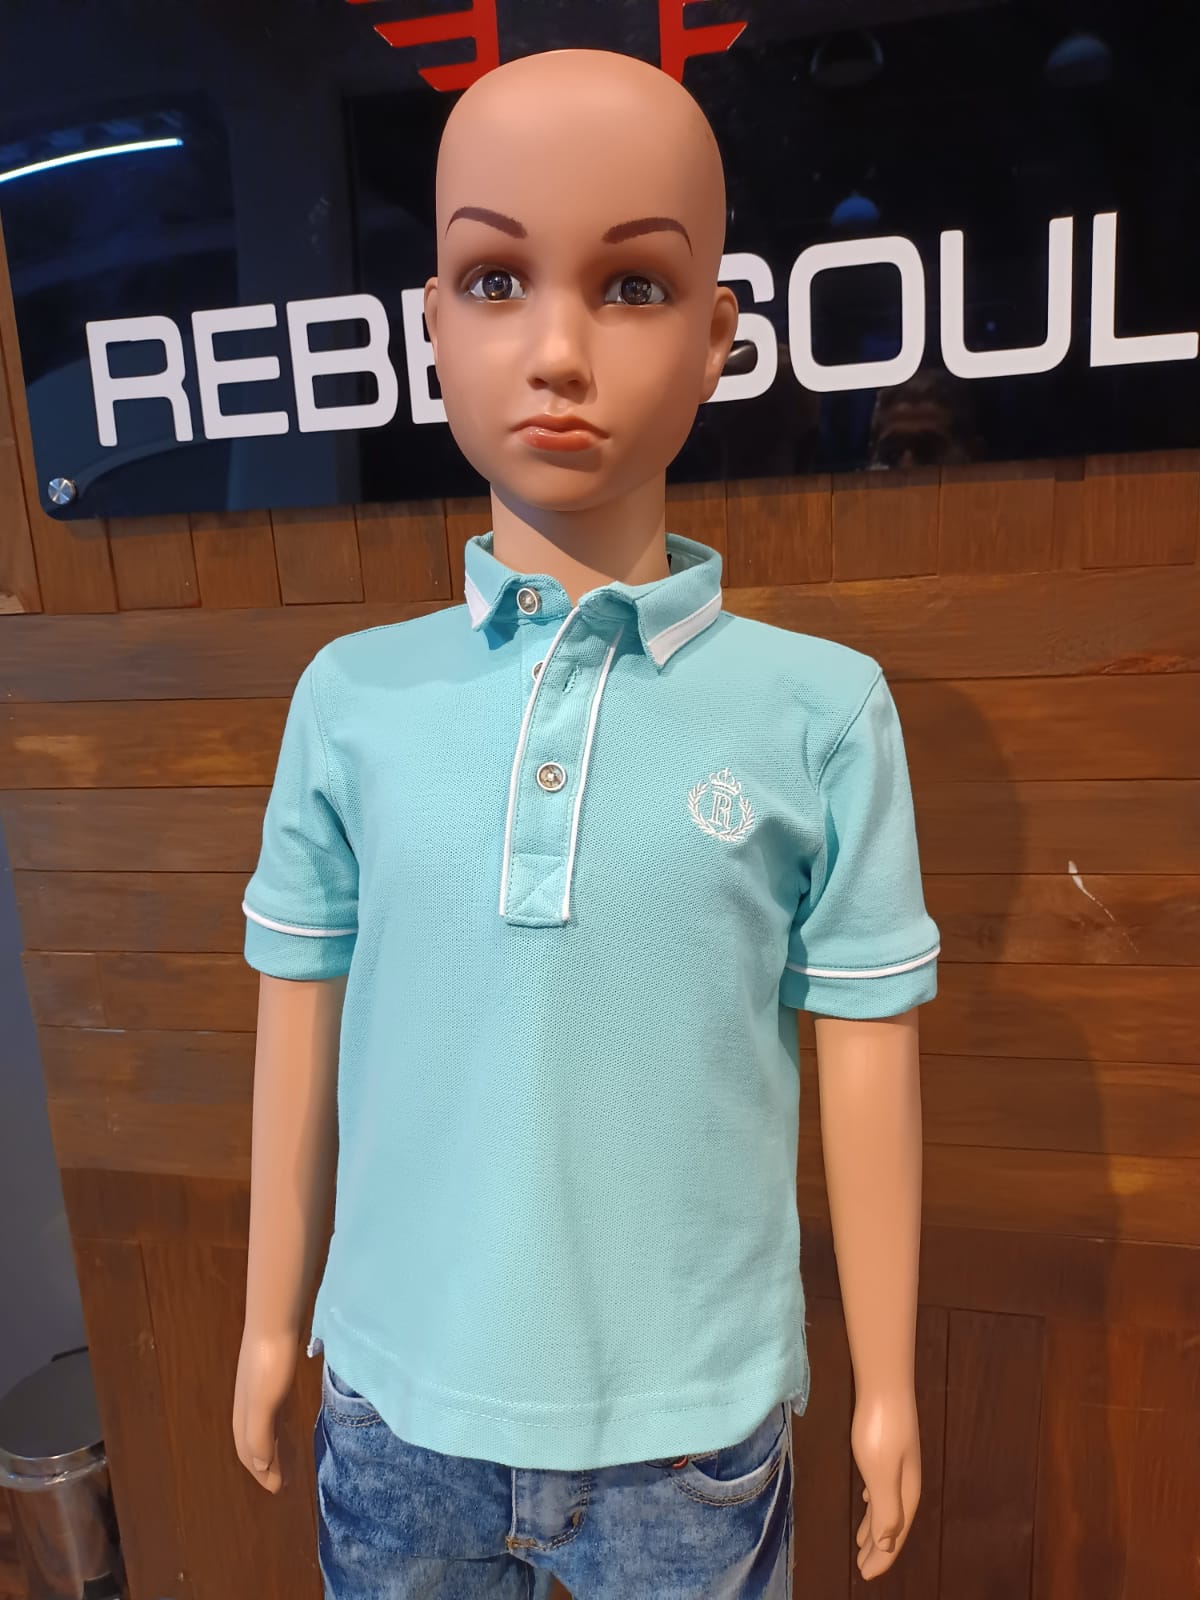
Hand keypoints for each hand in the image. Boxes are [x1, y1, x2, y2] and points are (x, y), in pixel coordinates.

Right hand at [232, 1328, 297, 1493]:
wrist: (274, 1322)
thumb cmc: (269, 1363)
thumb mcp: (264, 1403)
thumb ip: (259, 1435)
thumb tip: (260, 1466)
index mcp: (244, 1415)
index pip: (248, 1452)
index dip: (261, 1472)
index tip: (276, 1489)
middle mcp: (248, 1405)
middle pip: (253, 1443)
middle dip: (264, 1464)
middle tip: (281, 1481)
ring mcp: (259, 1388)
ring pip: (263, 1427)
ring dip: (272, 1447)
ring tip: (285, 1460)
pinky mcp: (273, 1374)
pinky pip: (274, 1410)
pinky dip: (279, 1426)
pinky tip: (288, 1423)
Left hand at [850, 1388, 920, 1579]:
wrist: (885, 1385)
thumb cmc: (881, 1431)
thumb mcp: (881, 1475)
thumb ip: (886, 1511)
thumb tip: (888, 1545)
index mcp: (906, 1493)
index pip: (895, 1534)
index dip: (882, 1556)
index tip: (866, 1574)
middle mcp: (906, 1482)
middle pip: (893, 1523)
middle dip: (879, 1547)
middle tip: (862, 1566)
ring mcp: (898, 1463)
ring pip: (887, 1505)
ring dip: (876, 1526)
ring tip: (862, 1542)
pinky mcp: (887, 1447)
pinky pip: (882, 1487)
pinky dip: (874, 1502)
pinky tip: (866, 1499)